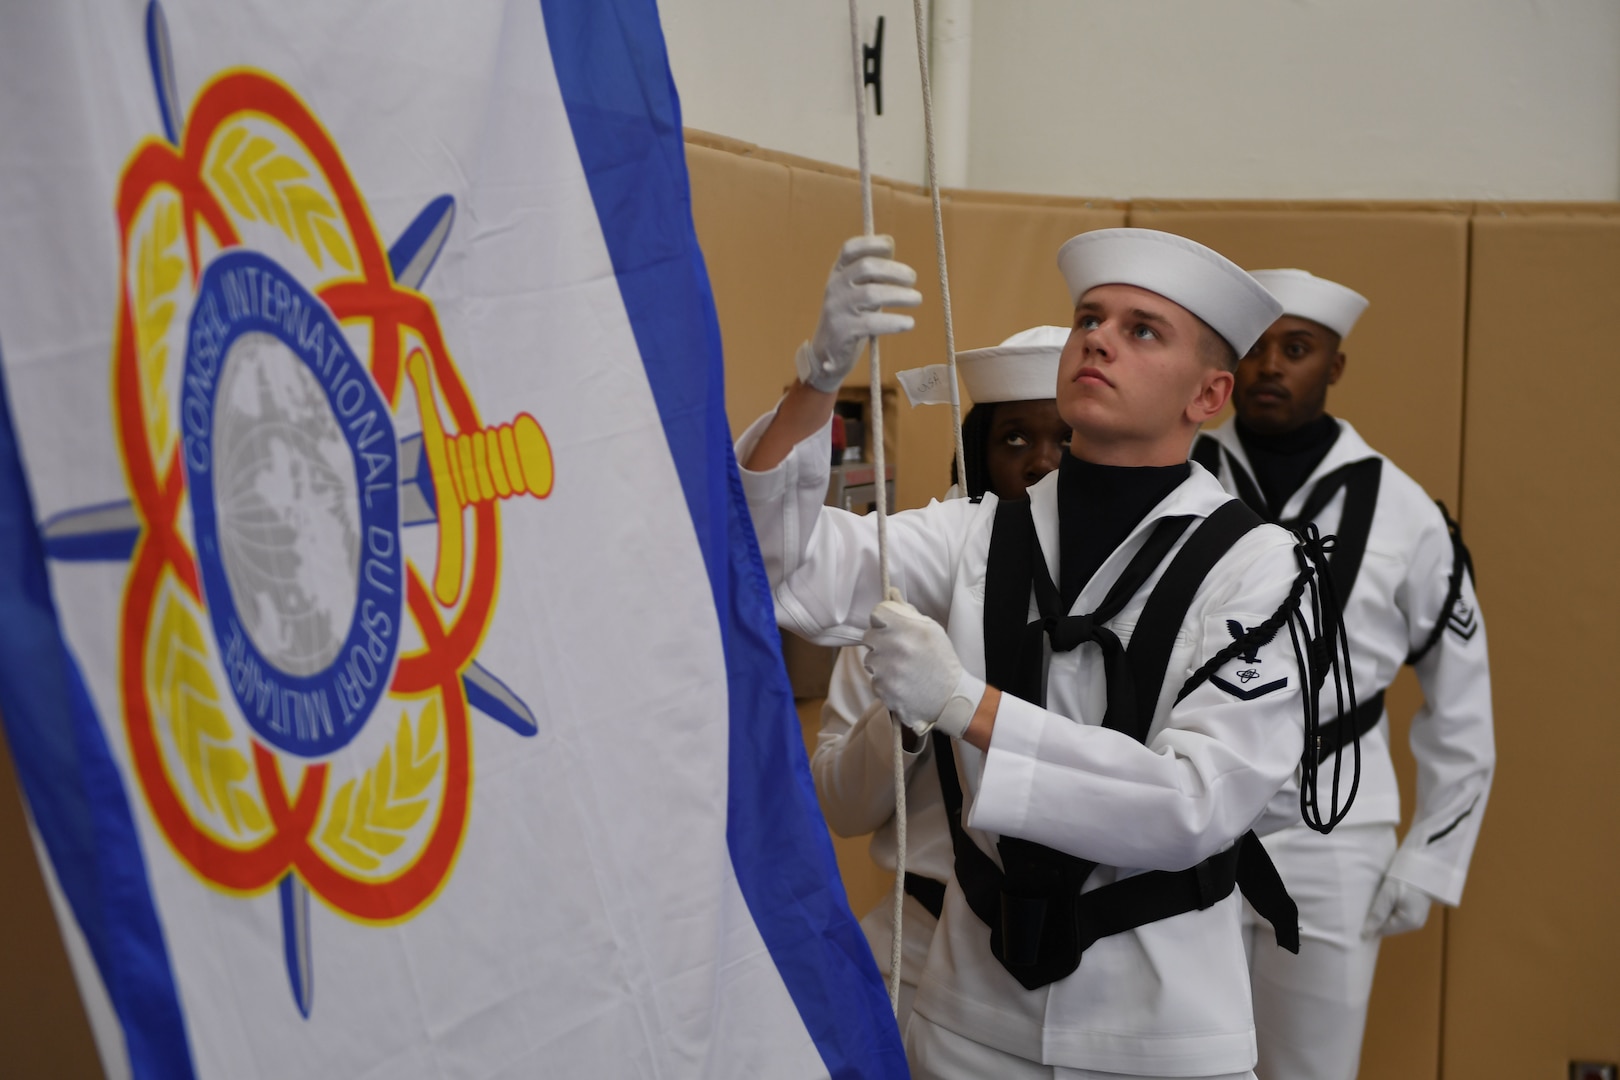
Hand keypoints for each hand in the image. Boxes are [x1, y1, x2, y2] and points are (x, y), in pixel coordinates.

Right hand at [797, 235, 921, 391]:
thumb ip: (870, 271)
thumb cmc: (850, 315)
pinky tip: (909, 323)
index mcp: (838, 273)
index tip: (891, 246)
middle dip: (894, 270)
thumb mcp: (856, 289)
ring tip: (917, 299)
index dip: (871, 243)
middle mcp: (835, 287)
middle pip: (866, 268)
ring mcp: (838, 309)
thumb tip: (890, 244)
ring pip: (871, 294)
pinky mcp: (844, 331)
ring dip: (899, 295)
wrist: (826, 352)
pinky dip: (893, 322)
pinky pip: (872, 323)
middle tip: (912, 279)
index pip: (850, 248)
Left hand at [862, 598, 982, 737]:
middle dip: (880, 642)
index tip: (890, 627)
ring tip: (901, 669)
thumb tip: (891, 594)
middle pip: (869, 636)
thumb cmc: (941, 661)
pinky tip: (901, 683)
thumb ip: (908, 612)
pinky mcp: (882, 689)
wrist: (950, 697)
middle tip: (897, 651)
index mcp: (907, 628)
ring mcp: (886, 670)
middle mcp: (894, 647)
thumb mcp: (932, 630)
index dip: (883, 620)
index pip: (877, 613)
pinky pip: (874, 680)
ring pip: (869, 660)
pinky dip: (884, 682)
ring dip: (881, 663)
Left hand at [1362, 875, 1432, 938]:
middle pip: (1389, 927)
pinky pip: (1400, 916)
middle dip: (1378, 918)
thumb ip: (1376, 914)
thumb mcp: (1387, 894)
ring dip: (1384, 913)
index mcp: (1409, 922)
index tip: (1360, 913)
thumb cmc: (1404, 878)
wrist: (1423, 866)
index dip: (1370, 923)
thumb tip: (1365, 935)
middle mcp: (1415, 924)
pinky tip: (1388, 899)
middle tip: (1369, 903)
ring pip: (1394, 921)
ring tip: (1379, 899)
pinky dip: (1392, 909)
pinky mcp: (1418, 912)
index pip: (1383, 931)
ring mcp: (1418, 919)